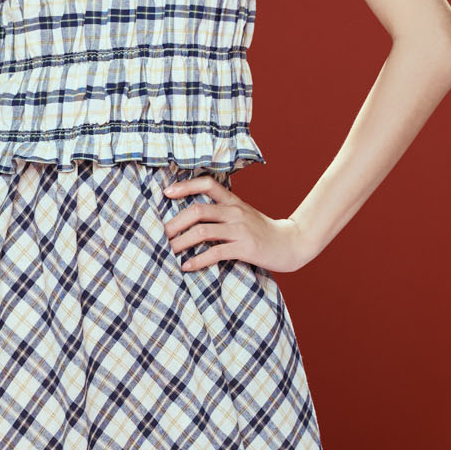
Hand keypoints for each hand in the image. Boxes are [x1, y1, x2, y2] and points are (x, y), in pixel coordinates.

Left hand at [162, 175, 314, 273]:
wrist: (291, 244)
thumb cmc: (262, 232)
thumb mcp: (242, 215)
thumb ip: (221, 213)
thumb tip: (191, 218)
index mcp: (233, 201)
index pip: (207, 183)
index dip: (185, 186)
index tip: (166, 193)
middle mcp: (235, 211)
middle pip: (197, 210)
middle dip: (174, 224)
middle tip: (159, 236)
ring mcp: (240, 229)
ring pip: (202, 231)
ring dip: (180, 243)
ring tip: (167, 252)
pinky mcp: (245, 247)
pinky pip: (215, 252)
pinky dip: (197, 260)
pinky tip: (187, 266)